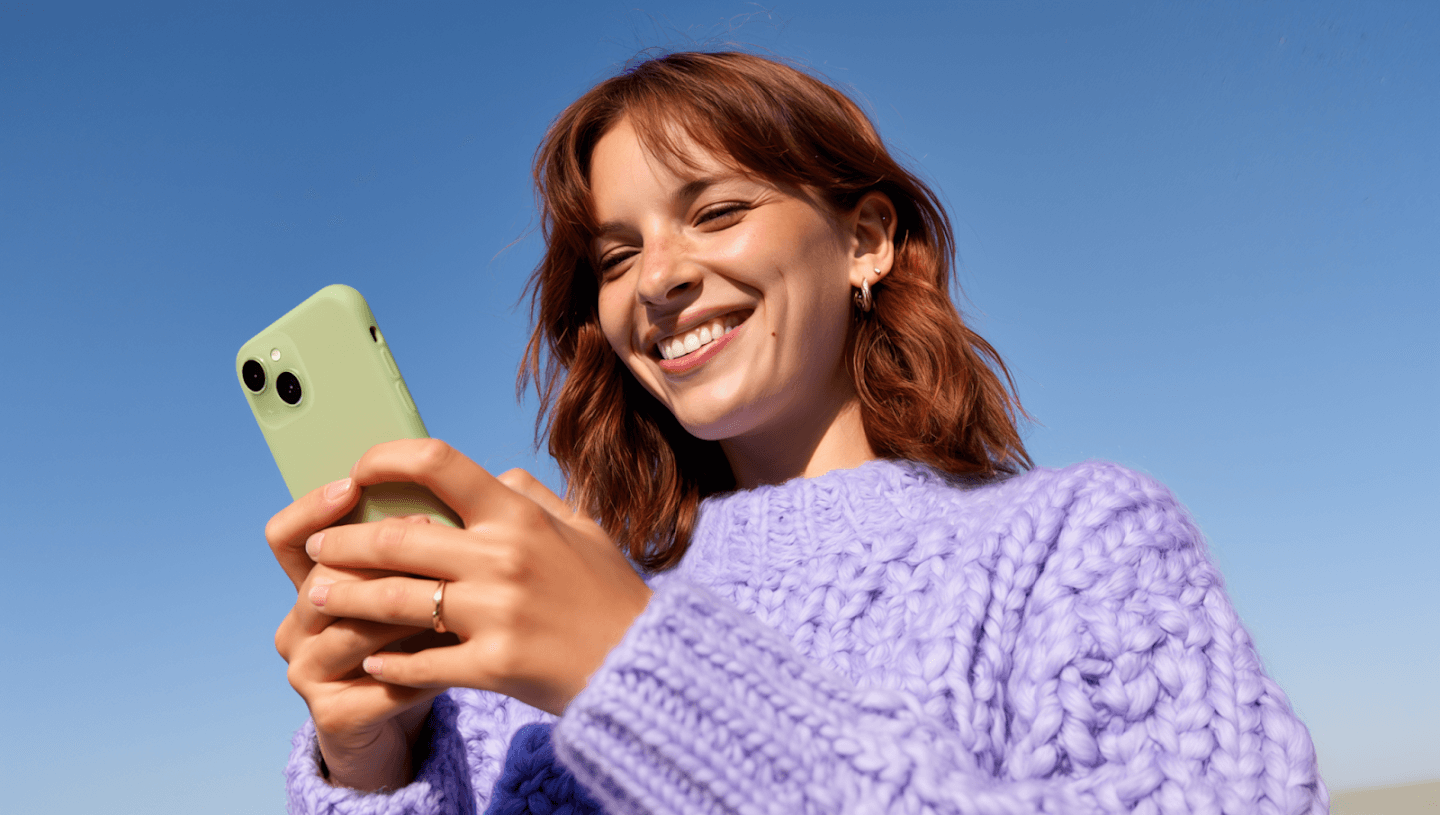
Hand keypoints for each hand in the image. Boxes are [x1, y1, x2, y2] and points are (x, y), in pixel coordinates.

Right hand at [267, 478, 447, 790]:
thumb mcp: (413, 586)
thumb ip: (419, 542)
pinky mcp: (332, 717)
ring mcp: (307, 673)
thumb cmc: (414, 640)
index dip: (310, 509)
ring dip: (408, 611)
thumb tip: (461, 490)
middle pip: (325, 578)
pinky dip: (424, 668)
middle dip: (384, 557)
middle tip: (437, 536)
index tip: (353, 484)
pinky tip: (461, 655)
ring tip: (457, 596)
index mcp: (309, 585)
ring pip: (352, 630)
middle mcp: (296, 626)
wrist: (400, 724)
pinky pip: (380, 683)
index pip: (285, 538)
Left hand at [301, 438, 653, 715]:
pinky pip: (421, 662)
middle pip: (397, 538)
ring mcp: (496, 613)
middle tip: (318, 548)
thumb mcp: (582, 530)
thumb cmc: (610, 595)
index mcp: (520, 516)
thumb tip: (490, 473)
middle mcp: (503, 558)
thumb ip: (532, 496)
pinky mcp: (492, 666)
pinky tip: (373, 661)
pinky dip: (390, 663)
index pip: (439, 464)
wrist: (642, 666)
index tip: (358, 471)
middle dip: (342, 542)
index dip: (387, 460)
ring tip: (319, 598)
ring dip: (345, 598)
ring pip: (394, 600)